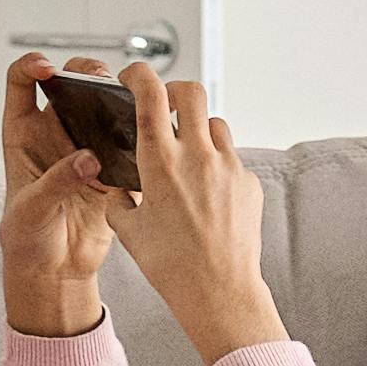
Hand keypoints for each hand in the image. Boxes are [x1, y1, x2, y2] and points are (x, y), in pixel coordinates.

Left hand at [0, 55, 117, 334]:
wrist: (57, 269)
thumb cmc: (28, 238)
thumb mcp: (32, 210)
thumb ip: (57, 182)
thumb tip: (88, 159)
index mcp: (25, 133)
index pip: (21, 82)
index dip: (31, 66)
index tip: (47, 68)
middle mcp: (57, 132)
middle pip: (73, 82)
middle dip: (89, 73)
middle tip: (102, 83)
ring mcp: (87, 146)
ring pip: (106, 105)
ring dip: (119, 99)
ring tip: (131, 106)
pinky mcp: (113, 166)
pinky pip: (130, 140)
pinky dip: (141, 133)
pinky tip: (147, 136)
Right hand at [92, 68, 288, 363]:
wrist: (219, 291)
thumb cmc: (172, 266)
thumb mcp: (129, 231)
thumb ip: (119, 202)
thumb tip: (117, 192)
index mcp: (160, 162)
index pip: (150, 94)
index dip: (139, 74)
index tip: (132, 76)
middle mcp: (197, 156)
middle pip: (191, 92)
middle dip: (175, 91)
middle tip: (166, 106)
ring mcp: (228, 167)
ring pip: (215, 124)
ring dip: (198, 129)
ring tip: (187, 155)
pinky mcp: (249, 182)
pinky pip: (232, 159)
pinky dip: (218, 165)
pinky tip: (208, 194)